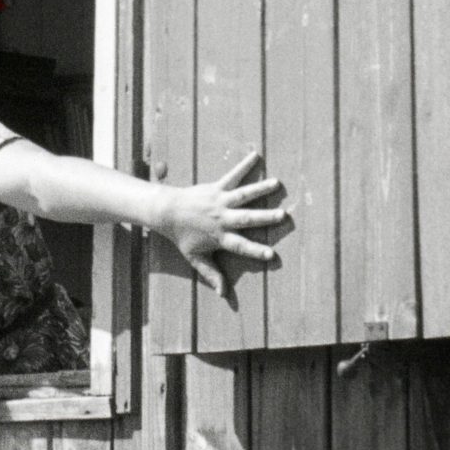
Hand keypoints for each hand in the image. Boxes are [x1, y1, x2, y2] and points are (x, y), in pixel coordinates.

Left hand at [156, 151, 284, 296]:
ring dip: (260, 189)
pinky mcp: (216, 187)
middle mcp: (222, 218)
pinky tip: (255, 154)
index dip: (256, 251)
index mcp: (220, 237)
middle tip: (283, 216)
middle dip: (264, 218)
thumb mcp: (195, 258)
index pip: (241, 246)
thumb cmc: (182, 237)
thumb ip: (210, 274)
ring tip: (276, 184)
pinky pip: (232, 175)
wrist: (166, 212)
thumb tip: (223, 295)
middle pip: (246, 219)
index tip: (273, 255)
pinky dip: (243, 165)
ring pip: (243, 195)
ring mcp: (220, 201)